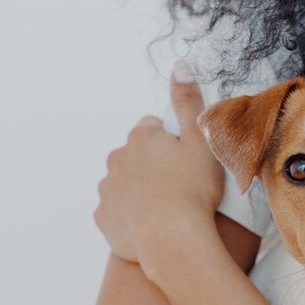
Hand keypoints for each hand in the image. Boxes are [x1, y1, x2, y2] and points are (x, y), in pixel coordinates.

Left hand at [92, 64, 225, 267]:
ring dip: (140, 190)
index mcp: (140, 138)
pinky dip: (130, 216)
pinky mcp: (104, 219)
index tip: (185, 158)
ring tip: (166, 207)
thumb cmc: (193, 189)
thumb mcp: (201, 139)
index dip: (170, 142)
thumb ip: (188, 101)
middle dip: (151, 165)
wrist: (173, 240)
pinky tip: (151, 225)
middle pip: (135, 156)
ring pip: (124, 183)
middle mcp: (116, 159)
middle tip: (179, 184)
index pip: (151, 128)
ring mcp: (107, 190)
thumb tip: (179, 64)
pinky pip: (117, 213)